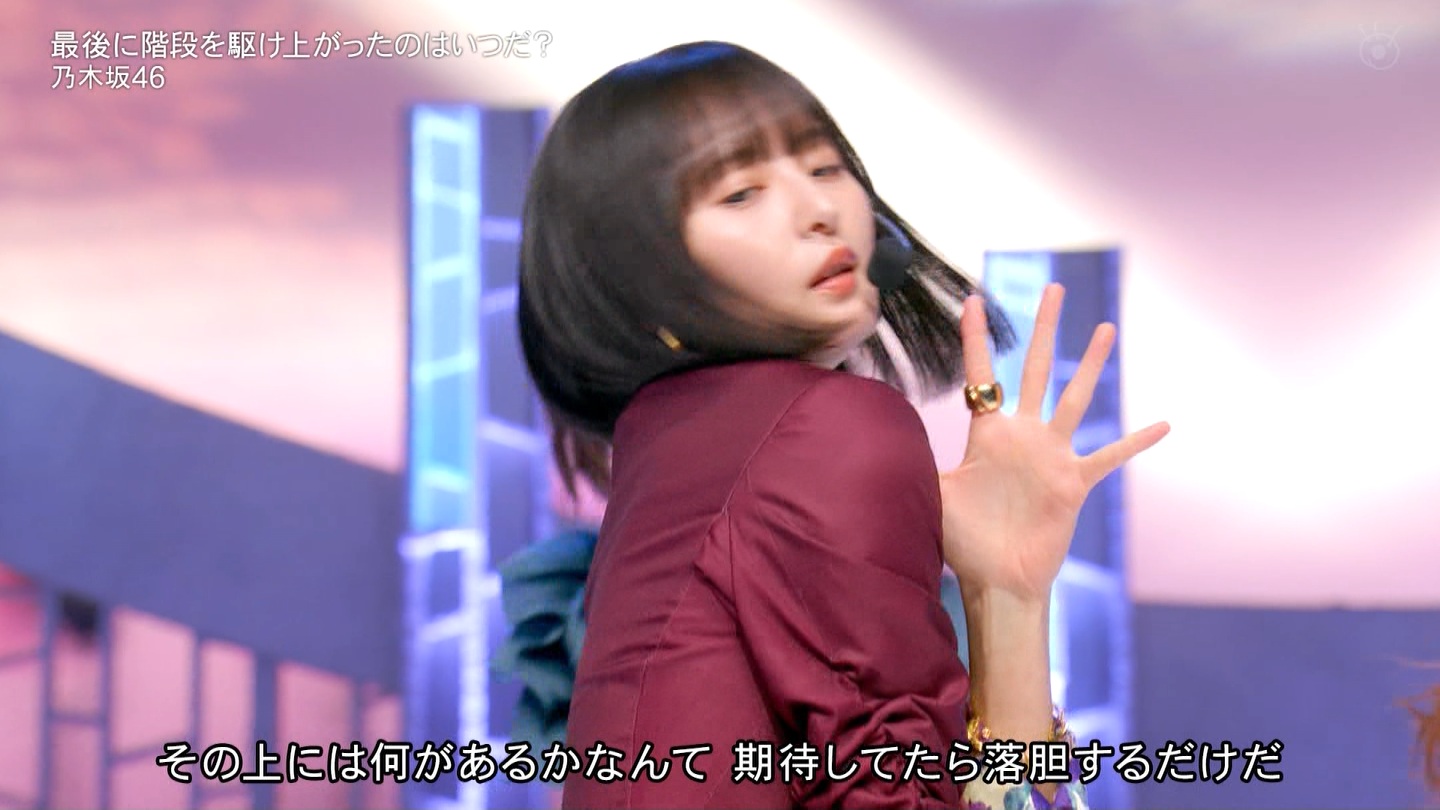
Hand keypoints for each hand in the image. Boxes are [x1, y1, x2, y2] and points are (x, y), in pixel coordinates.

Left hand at [940, 284, 1168, 601]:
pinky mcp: (1074, 483)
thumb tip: (883, 440)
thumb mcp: (936, 494)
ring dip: (1092, 364)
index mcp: (988, 433)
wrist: (998, 579)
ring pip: (1074, 398)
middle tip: (1054, 287)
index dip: (976, 338)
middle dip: (1043, 328)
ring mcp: (1051, 456)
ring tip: (1107, 327)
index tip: (972, 300)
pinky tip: (1163, 424)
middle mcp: (1023, 435)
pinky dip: (1135, 442)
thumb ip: (918, 461)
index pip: (981, 375)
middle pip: (1034, 369)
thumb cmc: (965, 542)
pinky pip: (1109, 456)